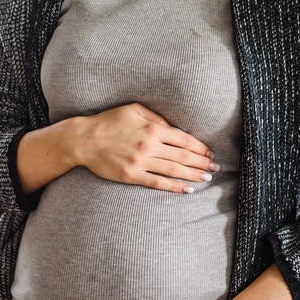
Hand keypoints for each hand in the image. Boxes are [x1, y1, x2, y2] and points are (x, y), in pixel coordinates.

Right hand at [76, 103, 216, 193]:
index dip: (200, 147)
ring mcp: (140, 161)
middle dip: (202, 162)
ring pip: (173, 170)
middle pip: (183, 156)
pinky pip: (157, 182)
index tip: (210, 152)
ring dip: (193, 175)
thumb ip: (157, 117)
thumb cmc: (109, 121)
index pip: (184, 140)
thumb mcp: (134, 110)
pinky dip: (174, 187)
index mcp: (152, 128)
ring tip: (206, 178)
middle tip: (215, 167)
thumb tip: (176, 127)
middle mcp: (149, 145)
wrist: (84, 139)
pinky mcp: (131, 175)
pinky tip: (187, 189)